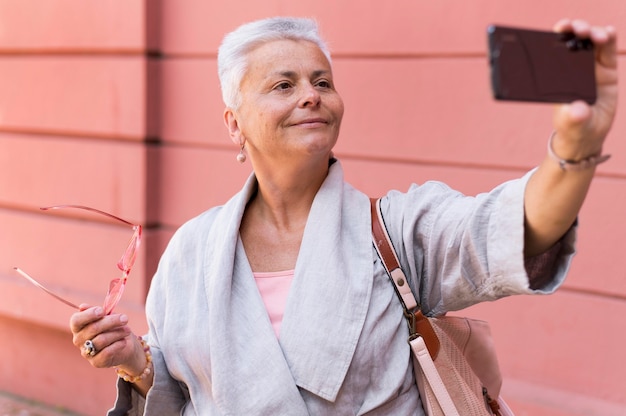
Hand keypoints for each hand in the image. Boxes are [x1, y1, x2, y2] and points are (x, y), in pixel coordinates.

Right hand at [69, 304, 137, 369]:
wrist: (124, 344)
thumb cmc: (112, 327)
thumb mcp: (106, 316)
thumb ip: (97, 312)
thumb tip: (82, 306)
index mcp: (78, 326)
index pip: (76, 320)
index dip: (88, 315)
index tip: (102, 311)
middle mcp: (78, 340)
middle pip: (93, 328)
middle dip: (112, 321)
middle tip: (125, 318)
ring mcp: (86, 352)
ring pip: (101, 339)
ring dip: (117, 333)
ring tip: (127, 330)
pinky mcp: (96, 362)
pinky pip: (106, 352)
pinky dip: (117, 345)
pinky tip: (124, 341)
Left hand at [552, 19, 617, 159]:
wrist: (588, 135)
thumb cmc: (572, 127)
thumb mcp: (571, 123)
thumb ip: (574, 116)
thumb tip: (578, 111)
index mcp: (559, 75)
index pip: (555, 49)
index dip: (558, 34)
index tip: (562, 28)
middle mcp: (574, 68)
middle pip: (575, 40)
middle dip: (577, 29)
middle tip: (581, 31)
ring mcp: (591, 67)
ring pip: (593, 41)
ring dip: (595, 33)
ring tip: (599, 37)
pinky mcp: (607, 71)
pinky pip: (608, 50)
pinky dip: (610, 38)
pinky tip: (609, 33)